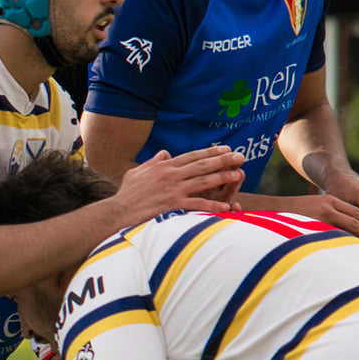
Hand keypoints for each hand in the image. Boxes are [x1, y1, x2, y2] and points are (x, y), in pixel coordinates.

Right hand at [111, 147, 246, 224]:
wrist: (118, 211)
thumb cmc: (126, 194)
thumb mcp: (137, 171)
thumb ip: (153, 161)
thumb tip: (164, 152)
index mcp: (164, 166)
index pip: (192, 156)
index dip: (210, 152)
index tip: (225, 149)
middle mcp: (171, 175)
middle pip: (202, 165)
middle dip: (223, 160)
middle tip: (240, 157)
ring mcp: (173, 190)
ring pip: (203, 181)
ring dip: (222, 178)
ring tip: (238, 175)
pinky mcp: (173, 205)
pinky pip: (197, 204)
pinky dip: (212, 205)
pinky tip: (225, 205)